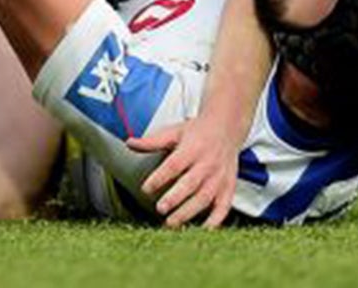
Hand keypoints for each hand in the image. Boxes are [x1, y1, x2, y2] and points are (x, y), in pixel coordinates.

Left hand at [128, 111, 239, 227]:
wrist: (226, 127)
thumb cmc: (197, 132)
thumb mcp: (175, 132)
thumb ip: (152, 141)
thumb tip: (129, 143)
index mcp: (192, 148)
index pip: (174, 164)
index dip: (160, 177)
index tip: (146, 189)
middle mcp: (207, 163)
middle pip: (190, 183)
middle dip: (175, 198)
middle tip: (160, 208)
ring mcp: (219, 177)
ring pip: (204, 197)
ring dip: (188, 212)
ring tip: (171, 223)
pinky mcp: (228, 187)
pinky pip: (224, 207)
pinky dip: (215, 221)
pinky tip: (201, 231)